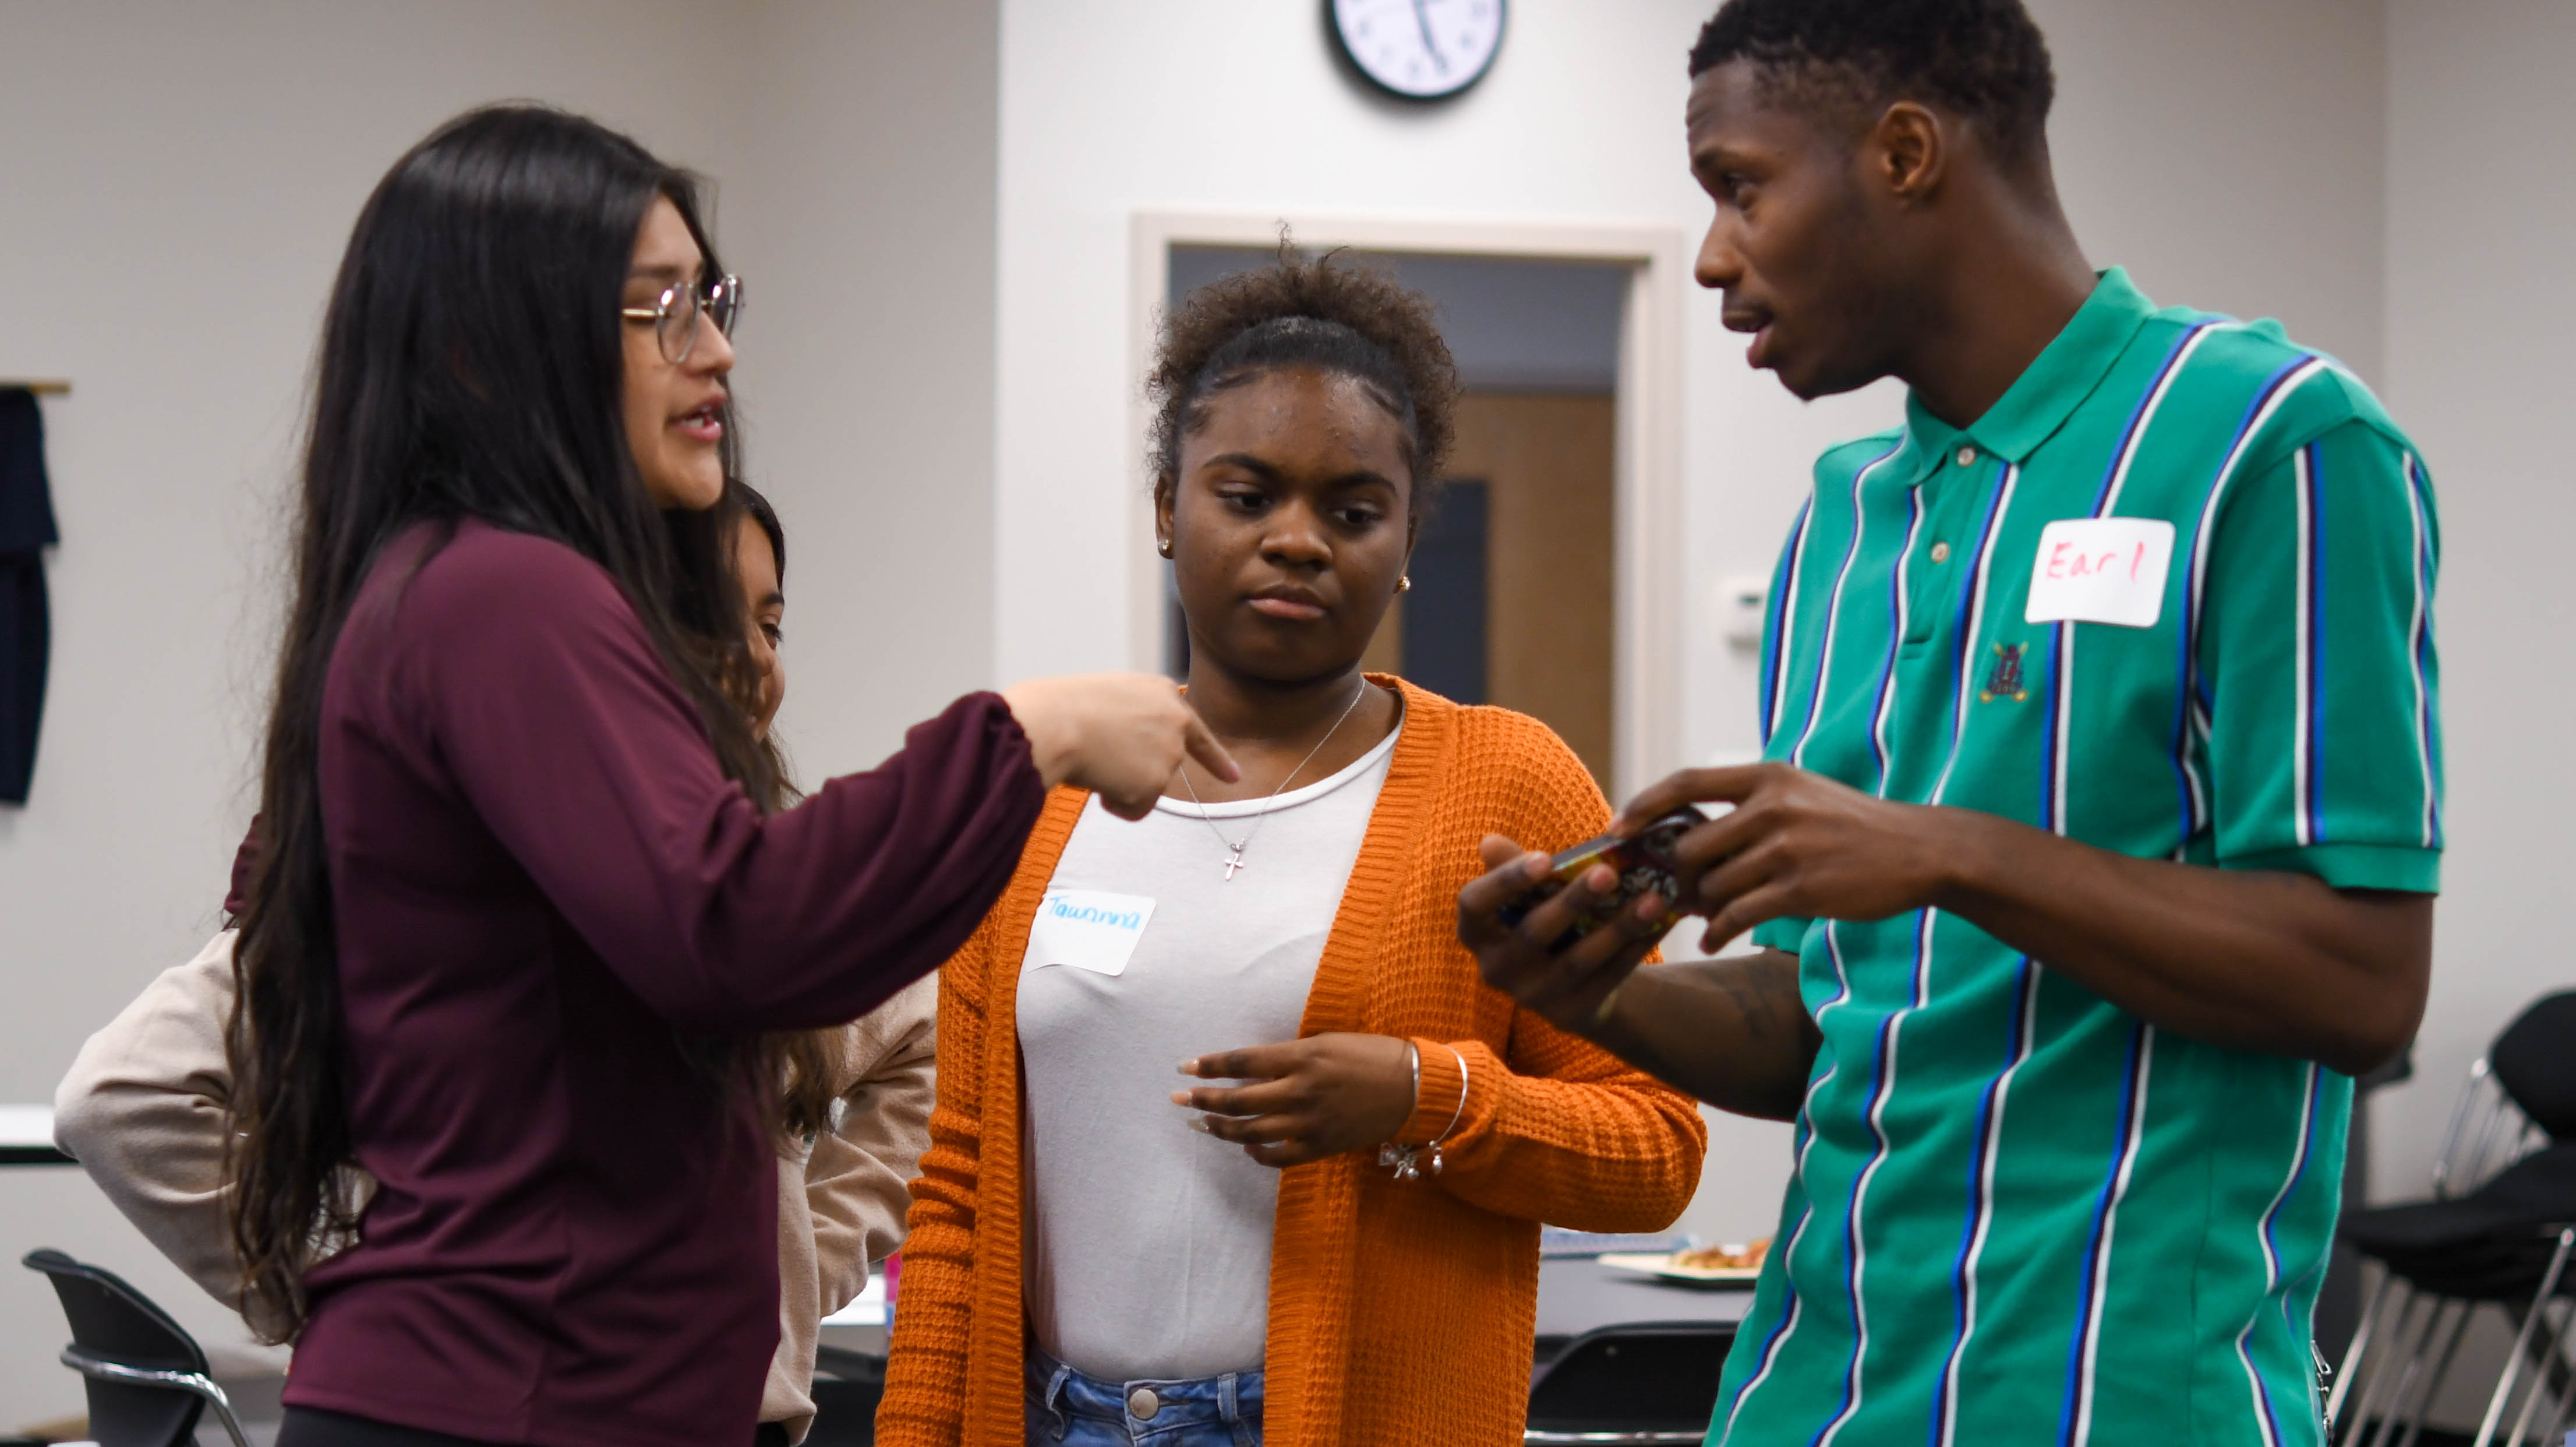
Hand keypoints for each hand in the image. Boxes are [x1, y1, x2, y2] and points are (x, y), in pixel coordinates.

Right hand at [1000, 673, 1237, 818]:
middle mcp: (1176, 720)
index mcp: (1162, 693)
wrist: (1054, 723)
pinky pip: (1135, 809)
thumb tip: (1128, 764)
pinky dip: (1115, 804)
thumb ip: (1131, 723)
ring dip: (1118, 786)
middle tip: (1106, 766)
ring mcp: (1170, 752)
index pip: (1195, 730)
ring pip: (1145, 789)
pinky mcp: (1157, 782)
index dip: (1215, 758)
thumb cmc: (1062, 709)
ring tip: (1092, 761)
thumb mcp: (1106, 701)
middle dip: (1138, 776)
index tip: (1234, 777)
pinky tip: (1098, 782)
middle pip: (1162, 765)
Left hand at [1171, 1033, 1415, 1168]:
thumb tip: (1252, 1067)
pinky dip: (1256, 1155)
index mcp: (1302, 1057)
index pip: (1242, 1062)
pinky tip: (1244, 1148)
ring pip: (1251, 1131)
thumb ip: (1289, 1056)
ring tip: (1200, 1124)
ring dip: (1220, 1128)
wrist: (1413, 1088)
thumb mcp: (1327, 1042)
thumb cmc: (1371, 1056)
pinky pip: (1278, 1158)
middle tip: (1179, 1099)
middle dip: (1203, 1099)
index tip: (1184, 1067)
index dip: (1209, 1065)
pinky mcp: (1321, 1146)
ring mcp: (1310, 1122)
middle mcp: (1300, 1090)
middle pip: (1238, 1099)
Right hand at [1457, 834, 1668, 1036]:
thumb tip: (1490, 842)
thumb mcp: (1527, 895)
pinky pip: (1607, 978)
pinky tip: (1661, 922)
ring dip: (1618, 928)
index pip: (1475, 904)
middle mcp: (1495, 969)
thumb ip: (1512, 867)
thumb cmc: (1543, 920)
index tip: (1545, 858)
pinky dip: (1636, 948)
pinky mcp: (1569, 1014)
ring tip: (1653, 899)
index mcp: (1477, 932)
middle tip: (1609, 872)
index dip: (1506, 881)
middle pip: (1533, 932)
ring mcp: (1532, 996)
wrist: (1569, 983)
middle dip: (1572, 901)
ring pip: (1578, 960)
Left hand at [1614, 763, 1951, 951]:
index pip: (1687, 783)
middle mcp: (1774, 806)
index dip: (1644, 805)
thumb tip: (1687, 836)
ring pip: (1714, 886)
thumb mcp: (1802, 794)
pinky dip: (1718, 933)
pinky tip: (1716, 942)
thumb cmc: (1852, 826)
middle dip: (1677, 876)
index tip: (1617, 828)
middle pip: (1691, 846)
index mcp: (1769, 776)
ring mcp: (1788, 848)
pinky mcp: (1802, 889)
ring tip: (1706, 918)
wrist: (1919, 850)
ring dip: (1703, 908)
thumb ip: (1750, 805)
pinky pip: (1738, 916)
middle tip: (1674, 894)